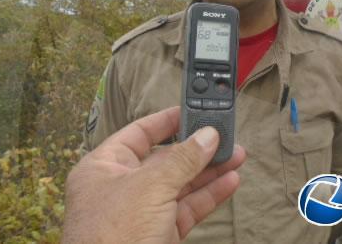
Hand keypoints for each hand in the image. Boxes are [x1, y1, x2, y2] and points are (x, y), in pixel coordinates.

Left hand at [62, 107, 245, 243]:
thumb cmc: (113, 237)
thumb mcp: (150, 187)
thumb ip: (182, 159)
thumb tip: (208, 135)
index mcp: (104, 167)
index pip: (139, 133)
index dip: (167, 120)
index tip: (194, 110)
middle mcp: (122, 187)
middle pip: (166, 158)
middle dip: (197, 148)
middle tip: (226, 136)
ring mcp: (142, 212)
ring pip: (181, 184)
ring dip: (210, 171)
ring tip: (237, 156)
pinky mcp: (159, 234)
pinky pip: (188, 208)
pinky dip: (209, 195)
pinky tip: (230, 183)